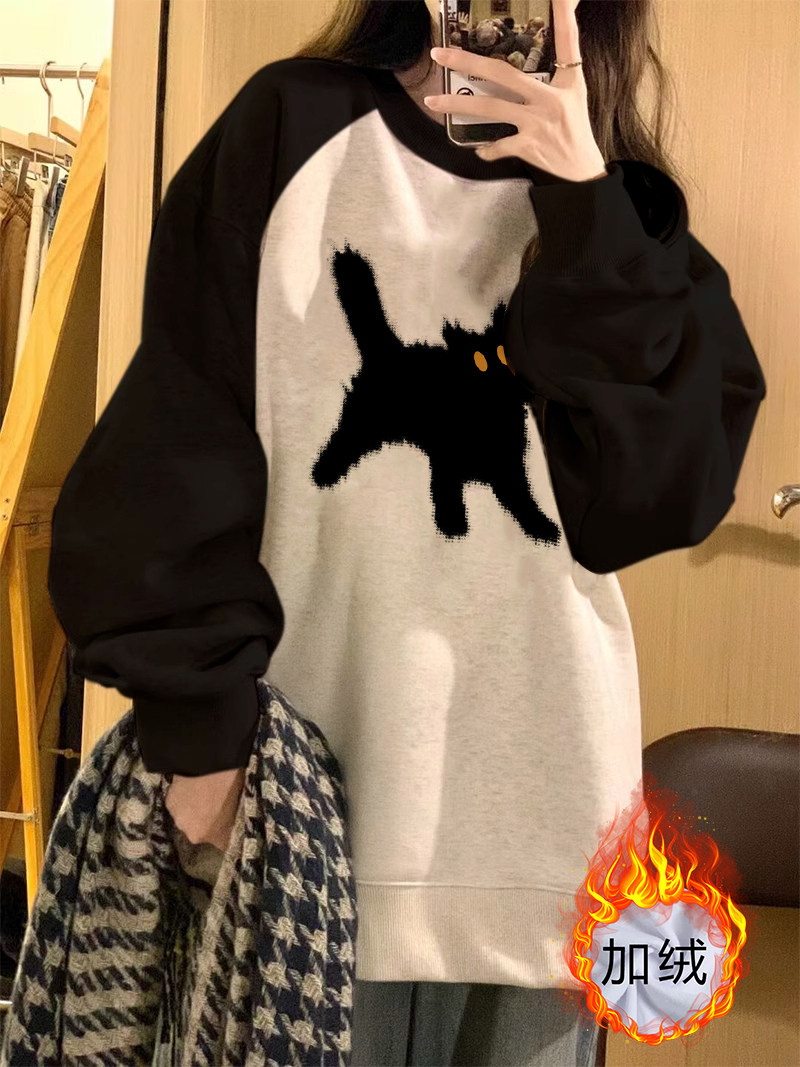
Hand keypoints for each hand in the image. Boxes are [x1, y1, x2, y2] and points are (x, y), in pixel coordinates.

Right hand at [165, 766, 244, 850]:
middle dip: (208, 822)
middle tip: (215, 803)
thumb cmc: (231, 779)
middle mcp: (195, 834)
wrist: (207, 760)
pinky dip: (184, 800)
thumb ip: (233, 817)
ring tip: (202, 793)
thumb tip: (232, 819)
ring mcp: (180, 820)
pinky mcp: (170, 805)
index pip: (223, 844)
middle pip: (203, 832)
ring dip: (194, 811)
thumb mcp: (239, 800)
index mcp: (217, 835)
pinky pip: (179, 806)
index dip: (226, 834)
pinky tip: (191, 787)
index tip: (229, 824)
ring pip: (189, 819)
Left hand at [425, 0, 606, 182]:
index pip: (566, 38)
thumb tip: (556, 34)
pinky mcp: (529, 147)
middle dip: (468, 62)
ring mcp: (537, 123)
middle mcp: (549, 99)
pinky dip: (487, 149)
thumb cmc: (576, 127)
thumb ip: (563, 61)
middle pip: (503, 73)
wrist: (584, 169)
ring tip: (433, 101)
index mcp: (565, 80)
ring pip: (491, 108)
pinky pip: (498, 146)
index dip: (564, 12)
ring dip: (457, 105)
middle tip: (440, 54)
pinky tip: (479, 149)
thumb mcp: (574, 90)